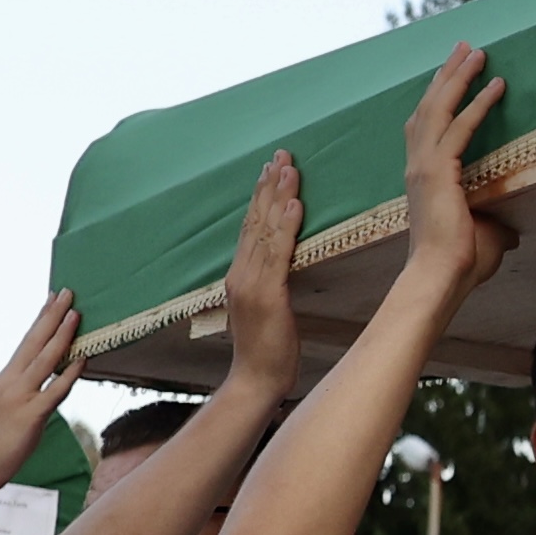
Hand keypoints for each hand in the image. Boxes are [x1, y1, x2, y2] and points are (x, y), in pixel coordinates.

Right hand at [0, 295, 86, 493]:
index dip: (42, 318)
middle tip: (68, 292)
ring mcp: (20, 397)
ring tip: (76, 313)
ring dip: (62, 335)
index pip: (27, 341)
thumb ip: (26, 390)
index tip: (54, 297)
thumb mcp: (9, 406)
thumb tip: (47, 379)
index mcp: (7, 378)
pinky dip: (69, 374)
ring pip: (45, 359)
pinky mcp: (29, 416)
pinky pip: (54, 391)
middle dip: (53, 315)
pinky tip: (83, 359)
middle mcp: (12, 382)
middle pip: (35, 341)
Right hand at [219, 151, 306, 399]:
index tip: (271, 169)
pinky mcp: (265, 295)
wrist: (256, 381)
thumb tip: (283, 267)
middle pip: (254, 220)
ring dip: (277, 196)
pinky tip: (294, 204)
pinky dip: (285, 227)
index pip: (250, 228)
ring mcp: (250, 283)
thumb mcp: (270, 311)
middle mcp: (241, 274)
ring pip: (264, 230)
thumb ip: (272, 285)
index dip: (261, 197)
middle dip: (268, 185)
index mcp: (241, 276)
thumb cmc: (269, 351)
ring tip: (288, 166)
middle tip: (281, 153)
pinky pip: (277, 254)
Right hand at [397, 44, 516, 296]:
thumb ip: (495, 222)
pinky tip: (496, 84)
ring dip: (459, 77)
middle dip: (447, 75)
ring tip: (476, 52)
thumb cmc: (462, 263)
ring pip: (438, 108)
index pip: (427, 127)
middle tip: (464, 48)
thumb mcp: (486, 234)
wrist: (442, 277)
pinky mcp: (437, 171)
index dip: (439, 98)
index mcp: (423, 177)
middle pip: (429, 107)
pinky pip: (459, 128)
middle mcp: (417, 166)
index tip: (452, 74)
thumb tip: (512, 228)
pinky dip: (478, 104)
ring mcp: (423, 166)